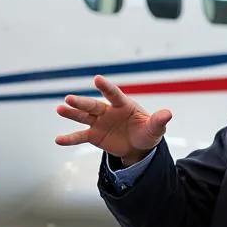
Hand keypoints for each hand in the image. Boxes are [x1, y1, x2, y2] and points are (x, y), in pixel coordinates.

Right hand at [55, 76, 171, 165]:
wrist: (138, 146)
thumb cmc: (147, 132)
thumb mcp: (155, 128)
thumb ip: (158, 121)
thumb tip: (168, 113)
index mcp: (123, 105)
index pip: (113, 95)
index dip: (106, 87)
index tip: (97, 79)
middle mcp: (108, 111)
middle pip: (93, 106)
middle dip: (81, 103)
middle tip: (69, 99)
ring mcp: (99, 123)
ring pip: (83, 117)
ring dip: (71, 113)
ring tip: (59, 109)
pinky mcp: (94, 136)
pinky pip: (80, 137)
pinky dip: (69, 139)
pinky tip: (58, 140)